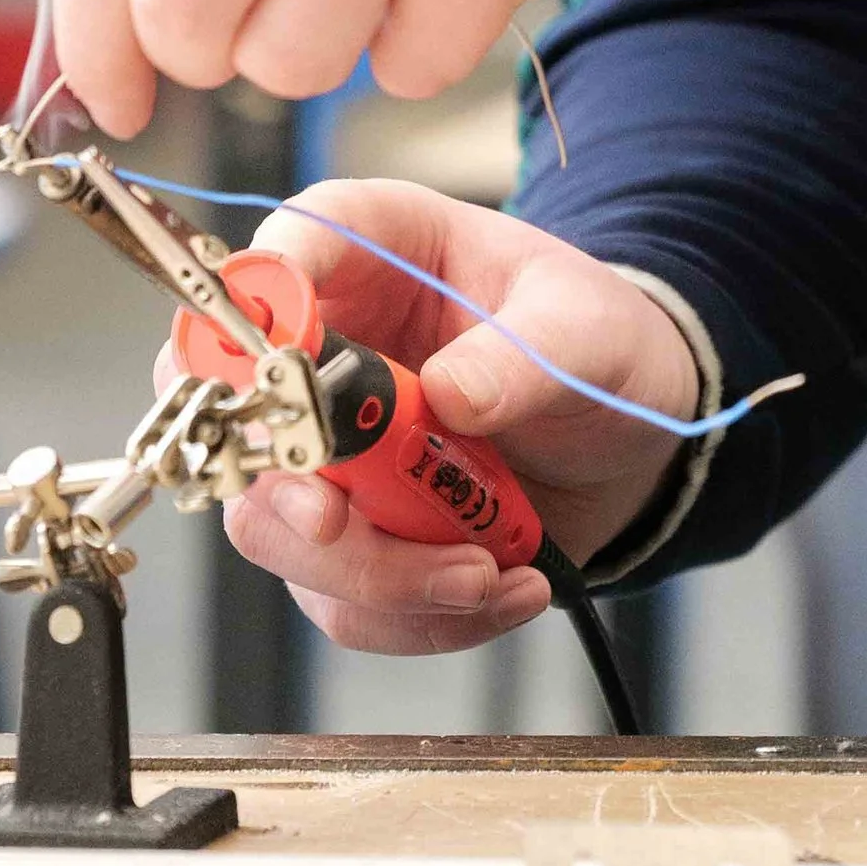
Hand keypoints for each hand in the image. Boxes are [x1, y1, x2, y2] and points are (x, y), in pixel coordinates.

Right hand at [212, 178, 700, 653]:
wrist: (627, 437)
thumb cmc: (593, 344)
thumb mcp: (584, 328)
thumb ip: (523, 354)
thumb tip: (449, 393)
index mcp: (374, 254)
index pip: (286, 250)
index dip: (263, 305)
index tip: (291, 366)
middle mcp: (330, 352)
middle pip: (239, 414)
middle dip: (284, 486)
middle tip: (337, 526)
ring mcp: (332, 455)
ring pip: (280, 531)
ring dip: (378, 575)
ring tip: (486, 574)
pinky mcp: (356, 537)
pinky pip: (344, 601)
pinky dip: (418, 615)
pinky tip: (503, 591)